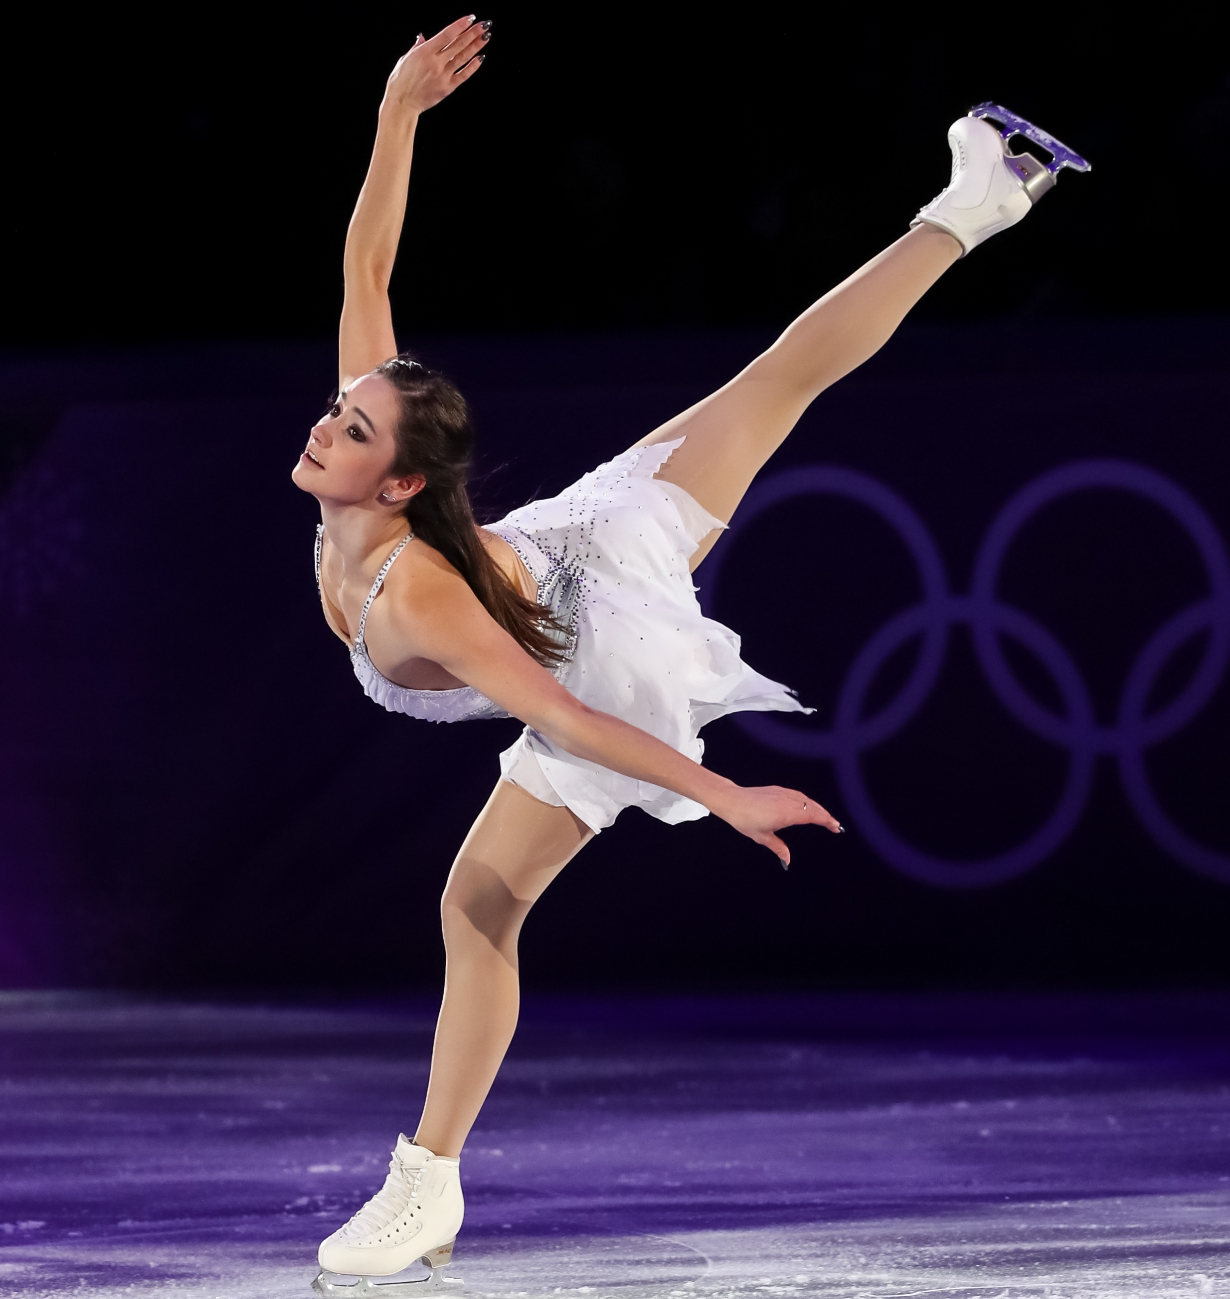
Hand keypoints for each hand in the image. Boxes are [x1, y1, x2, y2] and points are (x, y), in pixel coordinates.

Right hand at [382, 16, 489, 116]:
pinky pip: (463, 75)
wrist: (402, 103)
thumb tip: (422, 37)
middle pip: (458, 44)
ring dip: (476, 46)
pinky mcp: (448, 87)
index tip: (471, 18)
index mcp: (425, 52)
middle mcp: (436, 62)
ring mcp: (443, 75)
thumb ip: (417, 47)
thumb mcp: (406, 59)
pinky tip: (480, 58)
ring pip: (463, 57)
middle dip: (473, 33)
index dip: (460, 25)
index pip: (447, 34)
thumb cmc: (400, 81)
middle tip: (484, 25)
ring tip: (485, 37)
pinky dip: (472, 66)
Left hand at [709, 784, 843, 867]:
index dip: (826, 821)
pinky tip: (808, 806)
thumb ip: (778, 847)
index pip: (813, 816)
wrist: (731, 800)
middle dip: (826, 816)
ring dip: (818, 808)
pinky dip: (808, 801)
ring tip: (825, 817)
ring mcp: (783, 793)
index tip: (836, 827)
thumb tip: (788, 861)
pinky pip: (798, 795)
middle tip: (835, 825)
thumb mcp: (762, 837)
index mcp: (786, 813)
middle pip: (813, 807)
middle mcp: (787, 801)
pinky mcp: (777, 790)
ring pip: (806, 799)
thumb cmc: (744, 819)